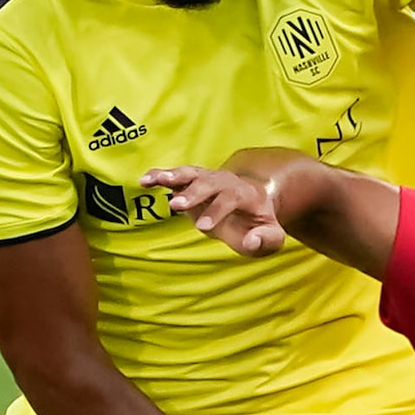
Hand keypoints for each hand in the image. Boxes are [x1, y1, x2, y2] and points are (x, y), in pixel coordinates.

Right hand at [143, 165, 284, 256]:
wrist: (252, 205)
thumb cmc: (260, 225)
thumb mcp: (271, 236)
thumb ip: (266, 240)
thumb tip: (251, 241)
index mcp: (246, 194)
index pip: (231, 198)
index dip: (217, 211)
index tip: (203, 228)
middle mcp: (226, 181)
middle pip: (209, 183)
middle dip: (193, 194)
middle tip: (176, 206)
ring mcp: (207, 178)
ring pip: (190, 173)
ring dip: (172, 176)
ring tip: (153, 181)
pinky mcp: (191, 181)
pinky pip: (175, 175)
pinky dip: (159, 175)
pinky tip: (144, 181)